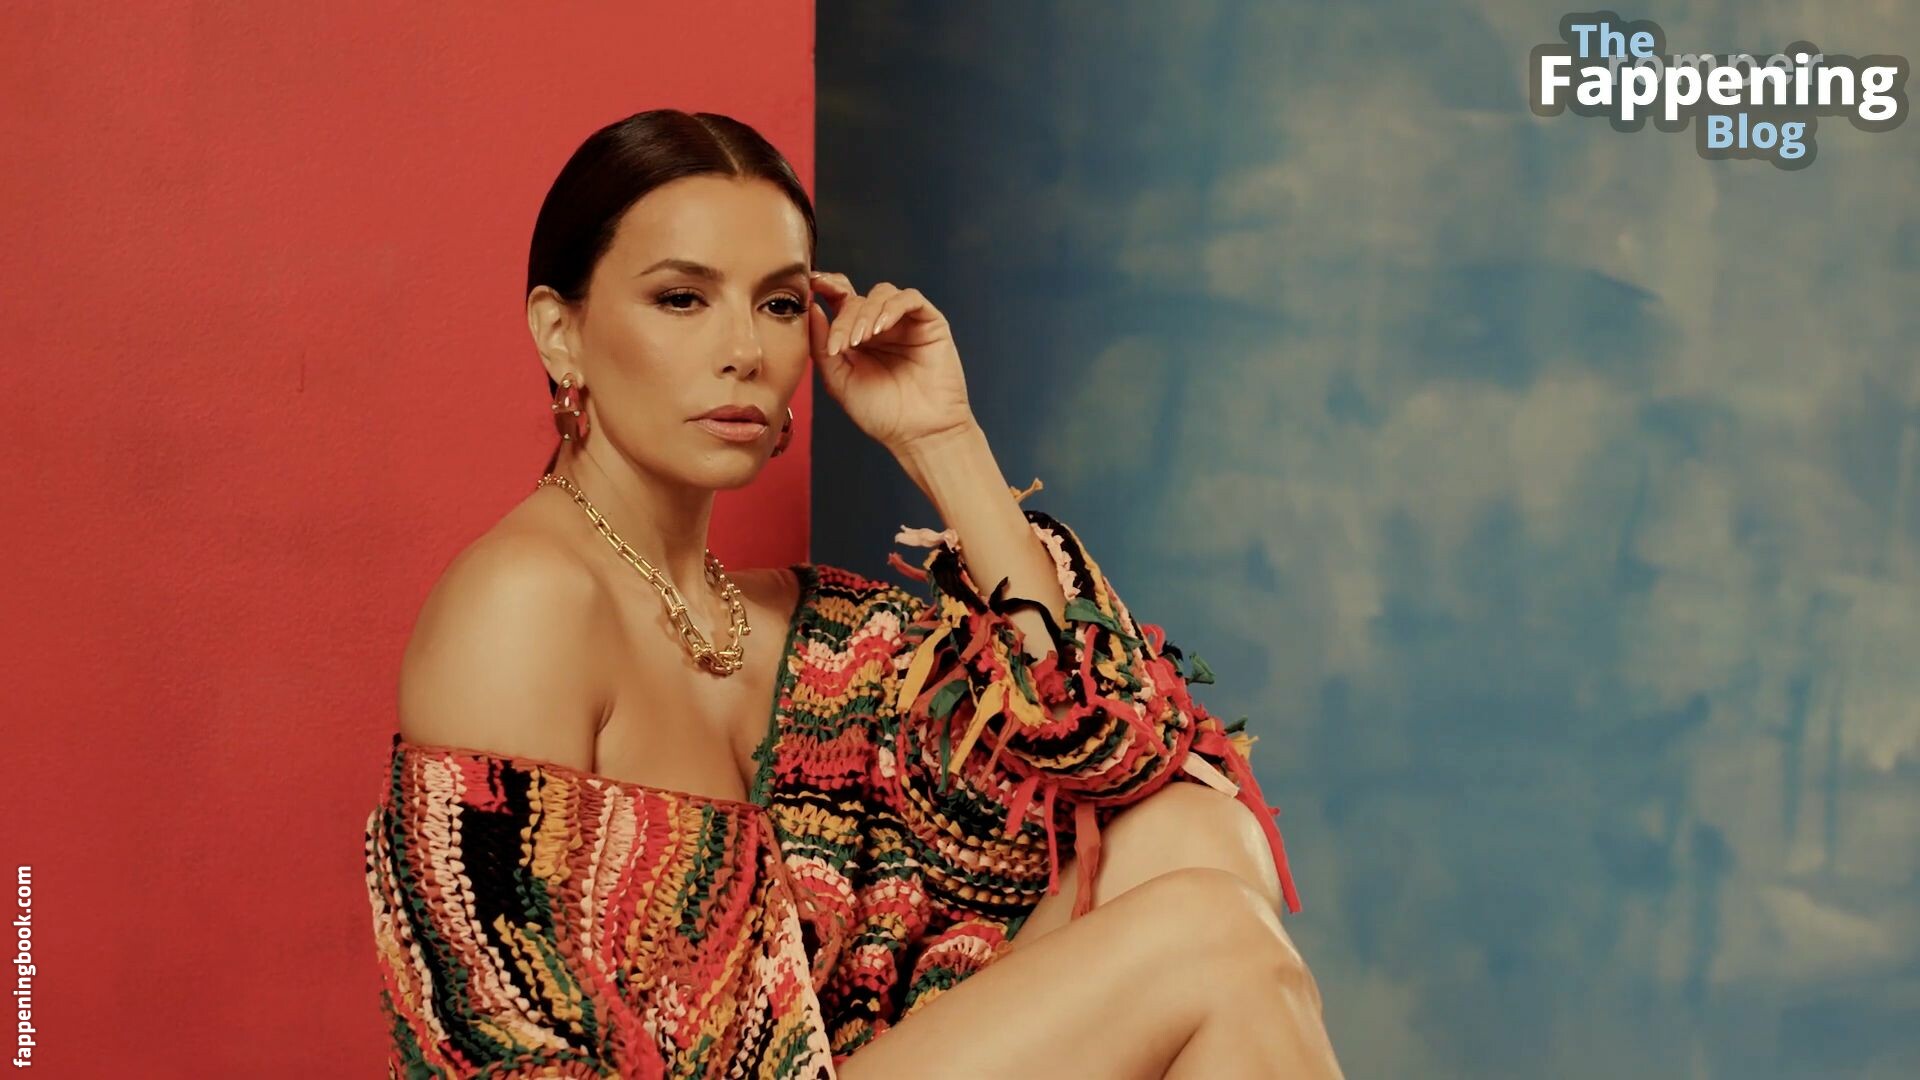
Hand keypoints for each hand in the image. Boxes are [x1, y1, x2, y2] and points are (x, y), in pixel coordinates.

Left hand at [808, 272, 975, 454]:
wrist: (919, 434)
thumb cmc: (881, 413)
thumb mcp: (838, 380)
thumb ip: (821, 346)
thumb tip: (812, 307)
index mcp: (857, 337)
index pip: (840, 300)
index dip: (827, 286)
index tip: (812, 283)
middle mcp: (881, 326)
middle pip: (857, 298)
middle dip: (845, 318)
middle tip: (843, 344)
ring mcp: (905, 323)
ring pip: (882, 294)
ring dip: (867, 312)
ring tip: (862, 340)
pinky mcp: (930, 323)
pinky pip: (910, 299)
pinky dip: (892, 308)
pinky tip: (882, 328)